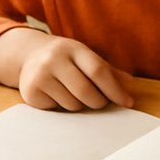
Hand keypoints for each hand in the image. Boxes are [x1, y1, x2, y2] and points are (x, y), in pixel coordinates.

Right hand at [0, 27, 135, 110]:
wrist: (29, 55)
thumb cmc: (66, 58)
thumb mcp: (86, 57)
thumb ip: (108, 70)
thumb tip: (130, 83)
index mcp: (73, 49)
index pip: (98, 71)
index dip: (115, 89)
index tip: (127, 103)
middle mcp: (54, 59)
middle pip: (86, 91)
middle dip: (99, 102)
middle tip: (101, 102)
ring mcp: (40, 76)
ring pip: (72, 104)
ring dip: (80, 105)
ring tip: (73, 93)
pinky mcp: (30, 92)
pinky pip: (57, 110)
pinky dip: (63, 107)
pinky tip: (57, 95)